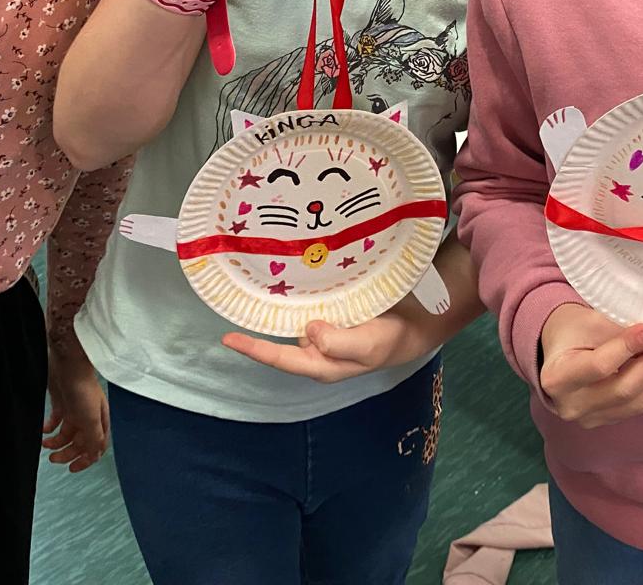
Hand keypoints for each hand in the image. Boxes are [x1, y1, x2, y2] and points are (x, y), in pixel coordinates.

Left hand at [43, 344, 109, 472]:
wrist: (68, 365)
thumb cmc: (83, 388)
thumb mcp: (91, 418)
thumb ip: (93, 438)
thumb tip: (95, 456)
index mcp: (99, 422)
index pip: (95, 447)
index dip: (85, 460)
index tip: (72, 469)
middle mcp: (88, 418)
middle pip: (79, 443)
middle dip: (66, 453)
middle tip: (53, 459)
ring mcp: (74, 410)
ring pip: (66, 434)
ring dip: (56, 442)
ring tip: (45, 444)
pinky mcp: (62, 403)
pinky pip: (55, 422)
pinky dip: (49, 428)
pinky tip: (43, 430)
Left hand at [222, 297, 440, 382]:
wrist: (415, 326)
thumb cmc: (391, 339)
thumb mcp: (369, 344)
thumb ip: (339, 343)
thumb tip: (307, 331)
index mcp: (320, 364)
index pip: (281, 358)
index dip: (254, 349)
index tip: (228, 338)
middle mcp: (315, 350)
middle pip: (280, 337)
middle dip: (261, 322)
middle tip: (240, 298)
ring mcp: (322, 333)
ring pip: (293, 319)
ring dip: (283, 304)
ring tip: (271, 278)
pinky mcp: (330, 316)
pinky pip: (307, 306)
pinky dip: (299, 296)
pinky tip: (295, 277)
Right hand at [538, 304, 642, 428]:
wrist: (559, 352)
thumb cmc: (571, 331)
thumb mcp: (587, 321)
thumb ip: (618, 330)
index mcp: (557, 378)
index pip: (599, 366)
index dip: (627, 348)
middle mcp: (570, 405)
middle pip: (621, 390)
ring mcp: (588, 418)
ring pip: (634, 404)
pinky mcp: (606, 420)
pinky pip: (636, 407)